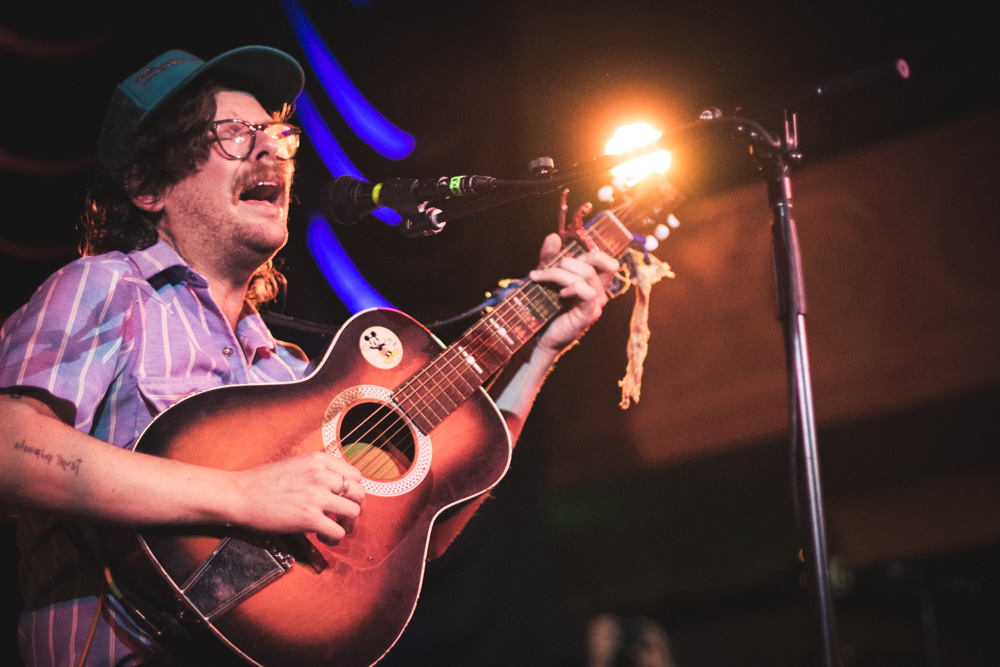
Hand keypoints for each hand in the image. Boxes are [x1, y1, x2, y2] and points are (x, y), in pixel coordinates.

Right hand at [230, 451, 363, 545]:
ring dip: (347, 525)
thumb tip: (338, 487)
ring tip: (335, 528)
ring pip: (354, 513)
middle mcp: (321, 475)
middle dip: (354, 508)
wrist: (239, 494)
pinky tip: (322, 537)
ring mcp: (316, 496)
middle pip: (359, 494)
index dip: (354, 491)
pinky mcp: (309, 518)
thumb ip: (318, 472)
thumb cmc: (262, 482)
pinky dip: (334, 538)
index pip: (356, 475)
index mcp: (319, 460)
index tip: (345, 500)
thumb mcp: (296, 464)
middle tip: (343, 517)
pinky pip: (338, 531)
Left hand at [530, 233, 619, 354]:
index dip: (590, 252)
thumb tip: (554, 236)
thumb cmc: (544, 308)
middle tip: (545, 269)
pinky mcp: (588, 315)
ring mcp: (595, 304)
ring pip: (586, 275)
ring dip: (560, 273)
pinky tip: (559, 294)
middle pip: (595, 263)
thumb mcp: (545, 278)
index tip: (563, 257)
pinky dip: (572, 288)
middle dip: (567, 260)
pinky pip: (587, 293)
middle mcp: (598, 292)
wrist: (538, 336)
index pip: (605, 260)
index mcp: (592, 283)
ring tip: (541, 279)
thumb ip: (549, 258)